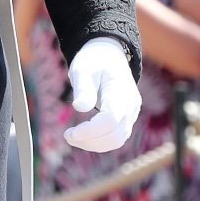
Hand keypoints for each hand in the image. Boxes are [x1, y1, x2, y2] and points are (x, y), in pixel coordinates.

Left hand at [62, 36, 139, 152]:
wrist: (108, 55)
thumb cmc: (93, 61)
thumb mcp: (83, 68)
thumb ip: (83, 87)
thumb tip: (79, 107)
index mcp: (120, 90)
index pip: (110, 120)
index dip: (90, 131)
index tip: (70, 133)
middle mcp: (131, 105)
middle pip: (115, 135)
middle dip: (90, 141)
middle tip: (67, 136)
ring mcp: (132, 113)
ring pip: (117, 140)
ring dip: (94, 144)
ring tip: (73, 138)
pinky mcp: (128, 118)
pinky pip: (117, 137)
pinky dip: (100, 142)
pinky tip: (84, 137)